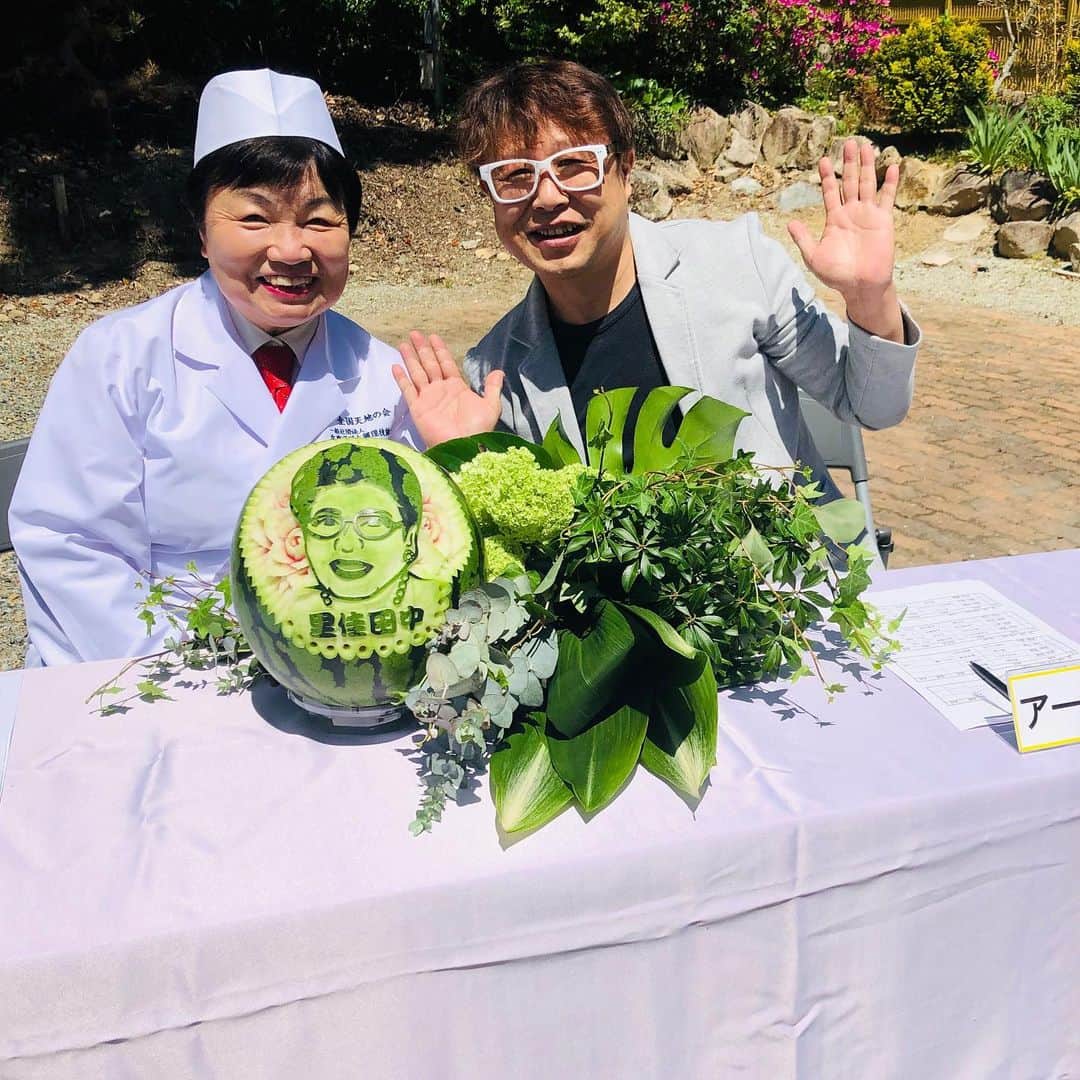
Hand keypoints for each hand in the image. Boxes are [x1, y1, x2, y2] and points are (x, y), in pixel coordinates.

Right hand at [393, 331, 503, 446]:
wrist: (462, 446)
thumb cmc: (477, 428)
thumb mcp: (490, 406)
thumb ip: (492, 388)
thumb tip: (499, 372)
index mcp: (457, 387)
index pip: (446, 363)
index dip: (440, 350)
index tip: (433, 337)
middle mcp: (440, 390)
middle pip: (429, 364)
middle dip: (423, 349)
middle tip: (415, 333)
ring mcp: (428, 398)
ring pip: (417, 373)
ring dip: (410, 359)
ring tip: (403, 344)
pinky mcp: (417, 408)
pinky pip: (408, 390)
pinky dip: (401, 379)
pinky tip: (395, 366)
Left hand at [788, 138, 903, 341]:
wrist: (861, 286)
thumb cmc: (837, 274)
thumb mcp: (814, 257)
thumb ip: (803, 239)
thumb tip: (789, 223)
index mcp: (834, 220)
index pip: (830, 193)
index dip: (826, 177)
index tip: (822, 160)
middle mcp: (851, 213)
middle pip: (849, 182)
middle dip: (848, 163)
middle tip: (848, 143)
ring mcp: (868, 214)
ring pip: (866, 184)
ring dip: (866, 165)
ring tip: (865, 146)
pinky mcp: (883, 220)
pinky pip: (887, 198)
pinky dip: (890, 183)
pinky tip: (892, 167)